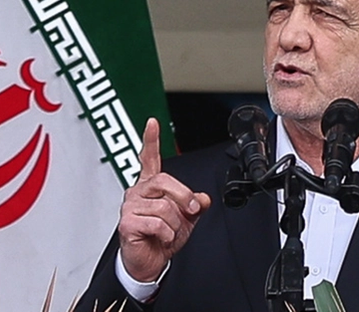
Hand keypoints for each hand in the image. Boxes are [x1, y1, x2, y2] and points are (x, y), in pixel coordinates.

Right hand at [118, 118, 210, 281]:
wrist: (149, 263)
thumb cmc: (162, 238)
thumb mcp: (186, 218)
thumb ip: (195, 204)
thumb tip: (204, 198)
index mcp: (150, 186)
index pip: (149, 158)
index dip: (151, 140)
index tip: (152, 122)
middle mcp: (138, 192)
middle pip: (166, 181)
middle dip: (185, 198)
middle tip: (192, 211)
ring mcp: (130, 206)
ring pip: (165, 206)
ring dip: (176, 223)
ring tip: (169, 232)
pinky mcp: (127, 223)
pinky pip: (158, 223)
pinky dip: (167, 234)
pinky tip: (161, 238)